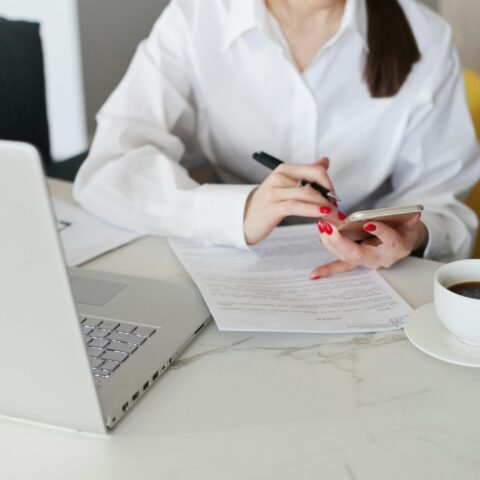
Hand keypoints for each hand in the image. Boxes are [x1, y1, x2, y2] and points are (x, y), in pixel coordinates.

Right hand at [244, 158, 342, 244]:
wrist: (243, 220)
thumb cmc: (267, 205)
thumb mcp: (287, 187)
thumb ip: (306, 174)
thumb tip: (325, 161)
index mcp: (285, 170)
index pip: (316, 170)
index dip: (330, 184)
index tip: (335, 199)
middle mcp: (279, 177)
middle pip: (314, 181)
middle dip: (331, 197)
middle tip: (338, 211)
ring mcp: (274, 192)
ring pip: (308, 194)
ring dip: (326, 207)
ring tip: (334, 217)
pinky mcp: (272, 208)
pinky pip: (296, 206)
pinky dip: (313, 210)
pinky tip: (321, 216)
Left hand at [310, 213, 427, 278]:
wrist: (402, 241)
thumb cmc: (404, 229)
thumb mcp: (410, 222)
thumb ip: (410, 218)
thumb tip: (413, 215)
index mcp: (397, 247)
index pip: (389, 240)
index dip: (380, 231)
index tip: (368, 222)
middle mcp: (380, 258)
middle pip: (359, 254)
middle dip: (341, 241)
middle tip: (330, 227)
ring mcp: (366, 261)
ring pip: (346, 257)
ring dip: (331, 243)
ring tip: (322, 227)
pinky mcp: (356, 262)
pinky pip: (341, 266)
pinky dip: (327, 270)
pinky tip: (314, 275)